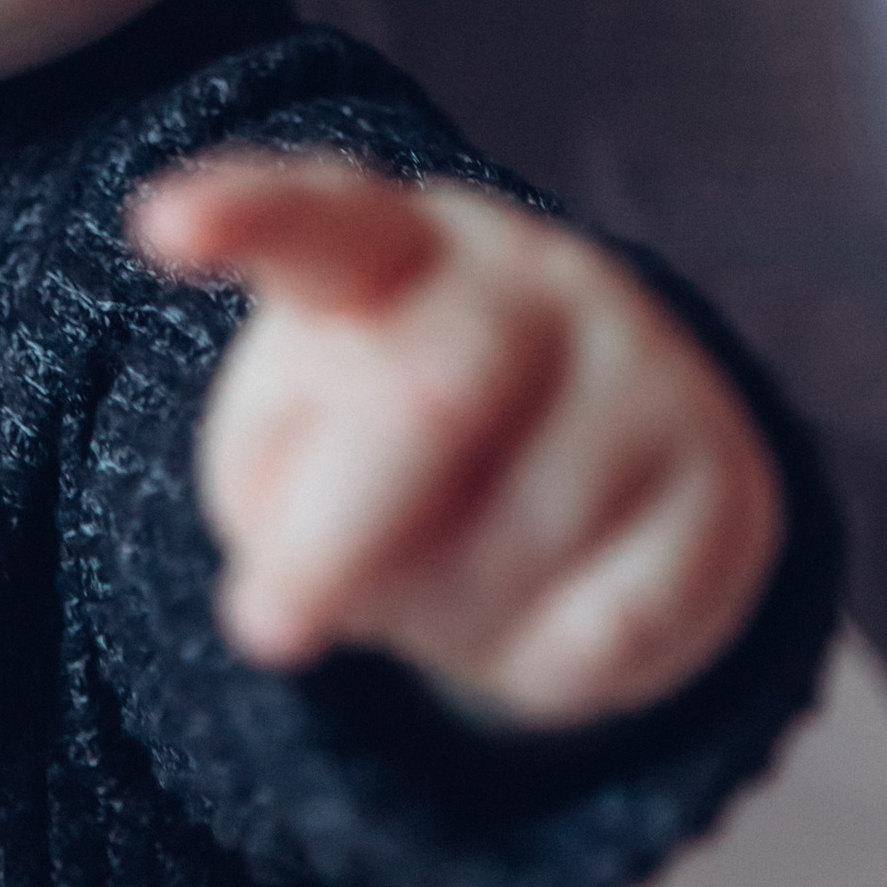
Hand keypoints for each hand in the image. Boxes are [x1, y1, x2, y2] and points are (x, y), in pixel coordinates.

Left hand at [129, 154, 784, 730]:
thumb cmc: (391, 449)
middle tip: (263, 631)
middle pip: (433, 397)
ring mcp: (645, 370)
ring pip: (520, 535)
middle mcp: (534, 280)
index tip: (161, 223)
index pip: (321, 219)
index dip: (246, 216)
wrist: (599, 476)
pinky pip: (615, 625)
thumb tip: (318, 575)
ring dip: (440, 618)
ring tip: (436, 592)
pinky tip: (541, 618)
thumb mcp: (298, 454)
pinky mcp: (725, 483)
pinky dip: (542, 669)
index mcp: (398, 245)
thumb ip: (274, 491)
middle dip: (338, 537)